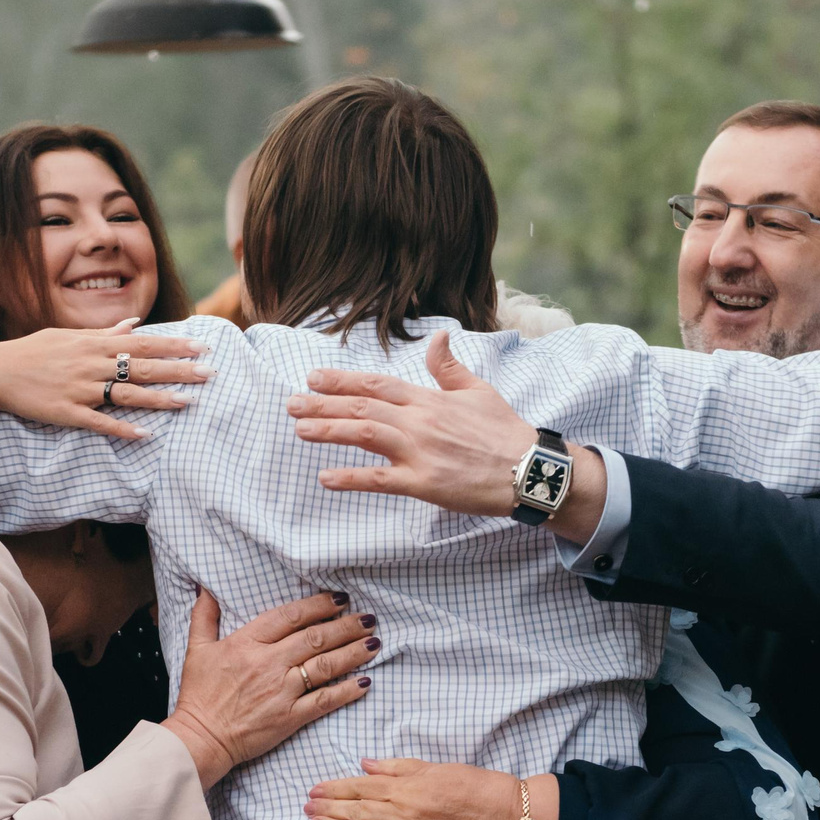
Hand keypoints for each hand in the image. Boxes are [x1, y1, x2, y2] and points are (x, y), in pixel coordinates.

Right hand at [0, 319, 206, 439]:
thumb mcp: (68, 335)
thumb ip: (104, 333)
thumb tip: (133, 325)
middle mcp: (92, 364)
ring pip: (127, 394)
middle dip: (178, 370)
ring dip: (159, 398)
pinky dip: (122, 428)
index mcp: (94, 343)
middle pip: (143, 367)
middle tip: (210, 374)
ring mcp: (81, 389)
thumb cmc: (35, 351)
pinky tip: (145, 434)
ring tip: (188, 402)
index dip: (173, 346)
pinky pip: (99, 423)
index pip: (143, 343)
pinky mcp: (68, 413)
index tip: (201, 347)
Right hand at [162, 590, 377, 788]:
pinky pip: (324, 701)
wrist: (200, 738)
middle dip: (346, 626)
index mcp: (247, 643)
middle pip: (315, 638)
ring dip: (353, 652)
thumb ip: (204, 616)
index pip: (290, 616)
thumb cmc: (199, 695)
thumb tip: (205, 588)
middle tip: (368, 618)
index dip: (319, 605)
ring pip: (325, 665)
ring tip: (374, 643)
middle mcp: (268, 663)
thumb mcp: (197, 649)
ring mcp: (281, 691)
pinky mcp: (290, 717)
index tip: (340, 599)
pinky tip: (364, 682)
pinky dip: (346, 691)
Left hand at [288, 331, 535, 516]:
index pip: (376, 383)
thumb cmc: (505, 431)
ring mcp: (419, 451)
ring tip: (300, 429)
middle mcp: (419, 420)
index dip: (342, 379)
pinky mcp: (424, 482)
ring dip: (329, 430)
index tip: (313, 376)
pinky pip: (379, 479)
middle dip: (323, 402)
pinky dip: (350, 477)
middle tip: (291, 403)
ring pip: (364, 434)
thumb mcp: (478, 390)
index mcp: (429, 399)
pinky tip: (326, 477)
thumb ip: (449, 367)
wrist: (528, 468)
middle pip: (362, 405)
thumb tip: (437, 337)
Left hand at [305, 760, 558, 819]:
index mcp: (407, 788)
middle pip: (355, 810)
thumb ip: (399, 767)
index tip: (315, 788)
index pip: (361, 787)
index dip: (334, 788)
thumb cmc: (477, 788)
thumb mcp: (437, 767)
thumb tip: (365, 764)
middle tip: (305, 806)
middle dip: (327, 807)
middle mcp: (402, 815)